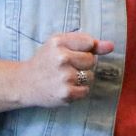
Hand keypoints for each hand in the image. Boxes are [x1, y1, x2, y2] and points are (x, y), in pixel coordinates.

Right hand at [0, 33, 114, 115]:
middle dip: (83, 64)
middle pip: (92, 60)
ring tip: (65, 77)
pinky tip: (66, 87)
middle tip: (67, 67)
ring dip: (82, 78)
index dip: (85, 49)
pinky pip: (86, 90)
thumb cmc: (46, 60)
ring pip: (90, 76)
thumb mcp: (60, 44)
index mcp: (58, 42)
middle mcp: (62, 58)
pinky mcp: (66, 94)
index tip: (74, 53)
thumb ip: (86, 42)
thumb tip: (111, 46)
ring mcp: (64, 77)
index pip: (89, 43)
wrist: (25, 83)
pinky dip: (79, 90)